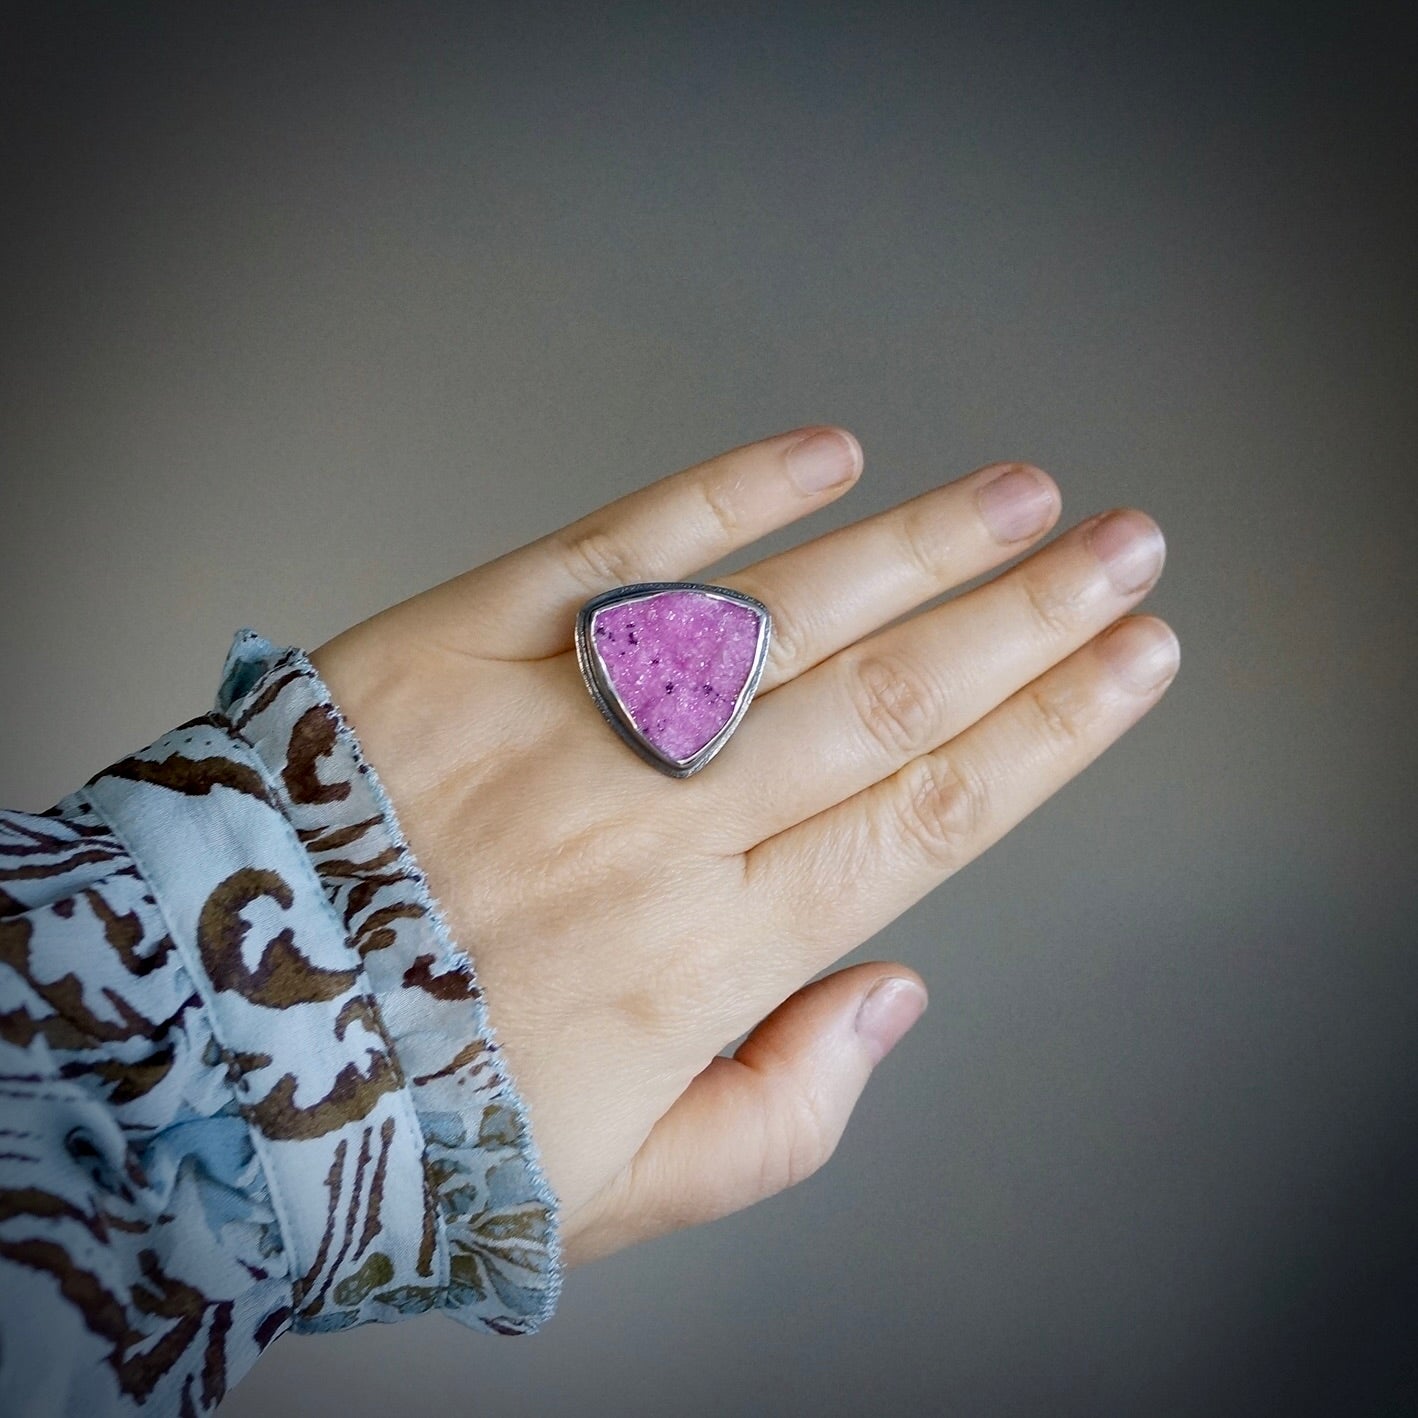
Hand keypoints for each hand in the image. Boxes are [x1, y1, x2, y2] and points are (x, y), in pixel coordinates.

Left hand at [307, 427, 1176, 1267]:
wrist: (220, 1042)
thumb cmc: (428, 1120)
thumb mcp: (630, 1183)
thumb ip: (787, 1108)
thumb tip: (893, 992)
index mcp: (714, 952)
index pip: (931, 816)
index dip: (1052, 732)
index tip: (1136, 660)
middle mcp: (665, 825)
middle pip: (892, 700)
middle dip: (1031, 619)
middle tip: (1129, 545)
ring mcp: (569, 723)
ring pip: (784, 617)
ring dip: (919, 548)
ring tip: (1023, 496)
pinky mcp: (464, 644)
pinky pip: (613, 551)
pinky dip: (722, 496)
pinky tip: (823, 455)